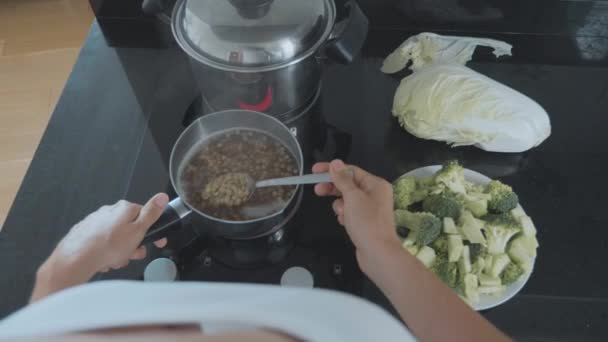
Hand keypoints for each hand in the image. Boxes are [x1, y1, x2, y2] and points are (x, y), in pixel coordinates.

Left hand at [32, 194, 168, 301]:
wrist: (77, 258)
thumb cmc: (107, 246)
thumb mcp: (138, 230)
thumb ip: (152, 213)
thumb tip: (162, 197)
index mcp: (124, 208)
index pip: (145, 216)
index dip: (152, 231)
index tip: (157, 242)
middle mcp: (109, 211)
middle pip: (130, 229)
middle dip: (134, 244)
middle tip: (131, 254)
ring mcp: (96, 222)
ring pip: (117, 238)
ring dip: (120, 251)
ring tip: (115, 260)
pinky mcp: (86, 233)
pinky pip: (103, 243)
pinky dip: (106, 252)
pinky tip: (104, 260)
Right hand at [313, 160, 400, 273]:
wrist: (378, 253)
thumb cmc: (367, 223)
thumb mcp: (352, 197)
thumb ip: (342, 179)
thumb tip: (335, 163)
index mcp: (376, 184)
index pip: (350, 171)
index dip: (332, 170)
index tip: (315, 171)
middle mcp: (375, 194)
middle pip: (348, 185)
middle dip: (333, 188)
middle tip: (317, 190)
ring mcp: (370, 209)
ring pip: (347, 200)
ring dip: (340, 206)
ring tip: (342, 214)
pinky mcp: (365, 222)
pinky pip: (350, 212)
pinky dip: (344, 216)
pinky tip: (344, 223)